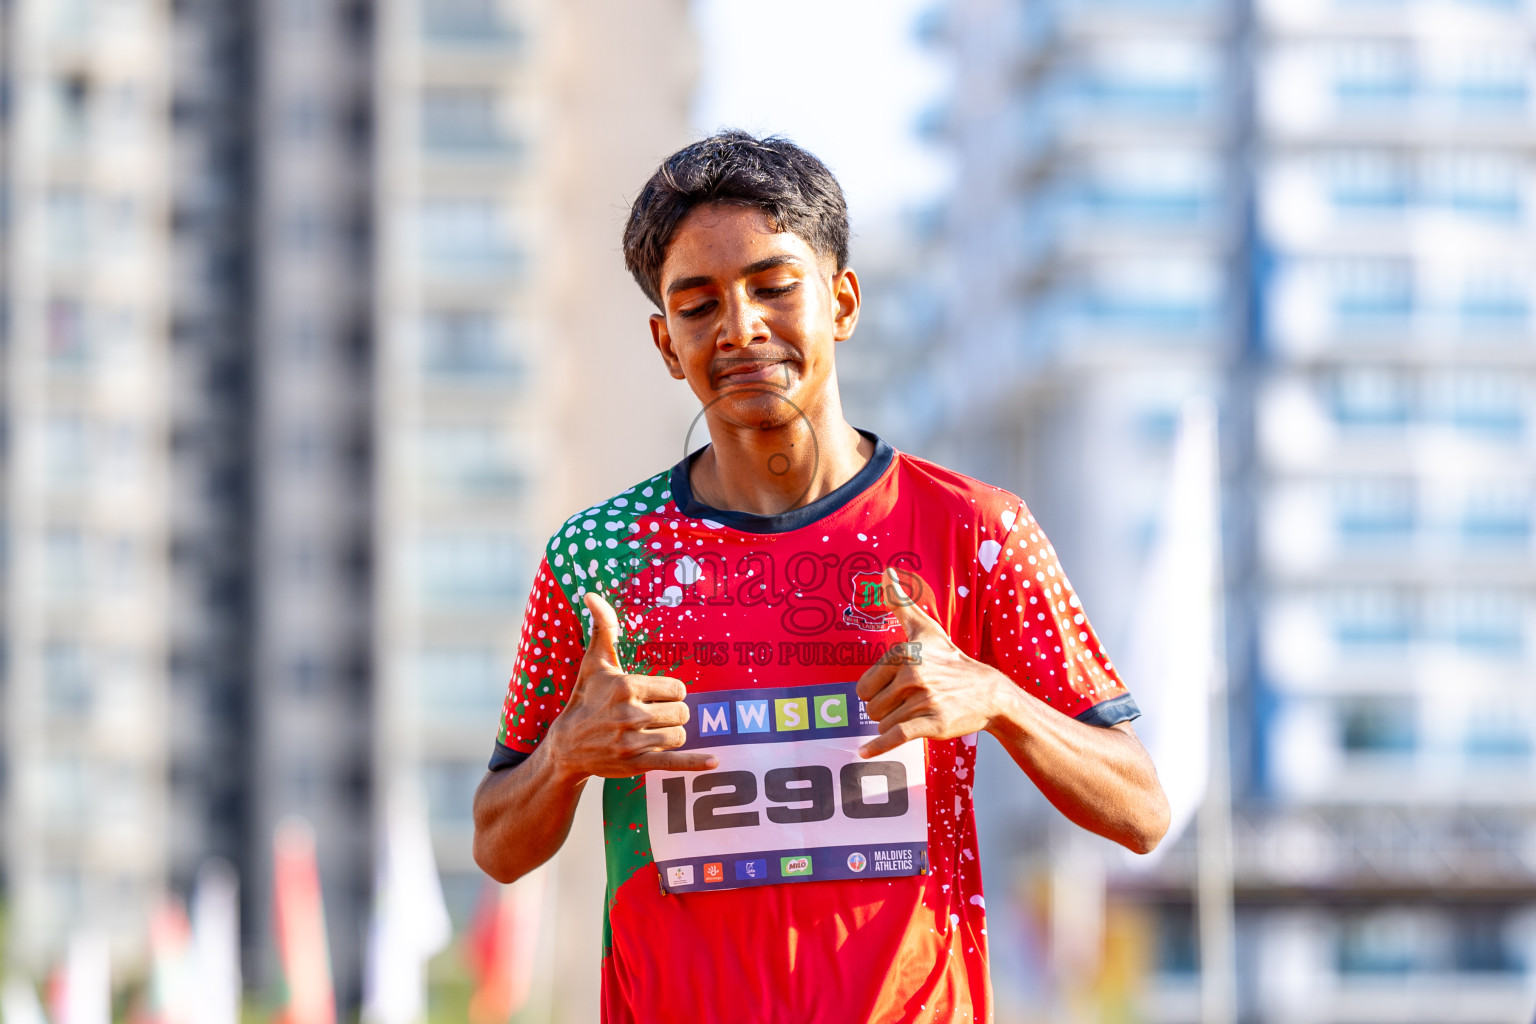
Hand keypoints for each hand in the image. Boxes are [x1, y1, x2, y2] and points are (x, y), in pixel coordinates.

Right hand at [543, 591, 718, 778]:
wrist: (565, 746)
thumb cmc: (585, 699)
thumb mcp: (594, 663)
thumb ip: (604, 628)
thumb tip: (592, 594)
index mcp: (627, 686)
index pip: (677, 689)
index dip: (671, 693)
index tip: (655, 697)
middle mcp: (630, 714)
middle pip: (681, 712)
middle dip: (671, 714)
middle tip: (651, 716)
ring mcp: (633, 742)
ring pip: (679, 735)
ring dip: (672, 734)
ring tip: (651, 733)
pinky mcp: (636, 764)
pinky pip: (673, 763)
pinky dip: (694, 763)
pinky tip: (714, 761)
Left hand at [855, 569, 1013, 758]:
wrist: (988, 692)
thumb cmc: (950, 659)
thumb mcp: (925, 629)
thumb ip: (900, 602)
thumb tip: (884, 572)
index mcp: (904, 653)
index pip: (865, 685)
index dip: (877, 692)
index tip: (897, 688)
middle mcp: (912, 674)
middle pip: (870, 706)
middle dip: (884, 710)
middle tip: (909, 703)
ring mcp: (922, 700)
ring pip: (882, 723)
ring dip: (894, 724)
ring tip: (917, 713)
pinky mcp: (930, 723)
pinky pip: (894, 737)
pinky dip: (878, 748)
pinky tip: (864, 754)